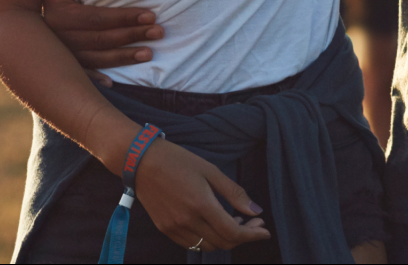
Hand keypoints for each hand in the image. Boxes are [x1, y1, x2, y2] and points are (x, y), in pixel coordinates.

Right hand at [42, 0, 162, 84]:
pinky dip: (95, 79)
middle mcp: (57, 38)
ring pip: (95, 59)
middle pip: (100, 40)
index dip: (124, 17)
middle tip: (159, 33)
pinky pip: (79, 74)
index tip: (150, 15)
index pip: (97, 19)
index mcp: (57, 15)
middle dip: (132, 36)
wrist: (21, 3)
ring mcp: (58, 54)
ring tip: (149, 53)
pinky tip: (112, 84)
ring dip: (123, 57)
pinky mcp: (59, 63)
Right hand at [136, 138, 270, 251]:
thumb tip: (256, 211)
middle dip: (243, 236)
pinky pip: (192, 244)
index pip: (232, 232)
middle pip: (222, 243)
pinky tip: (214, 224)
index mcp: (201, 204)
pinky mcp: (165, 229)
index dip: (252, 235)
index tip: (265, 231)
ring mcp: (174, 228)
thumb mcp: (210, 170)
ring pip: (207, 246)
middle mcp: (187, 221)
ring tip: (236, 222)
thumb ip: (234, 192)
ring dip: (225, 239)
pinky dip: (207, 239)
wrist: (142, 162)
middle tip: (254, 223)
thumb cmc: (179, 160)